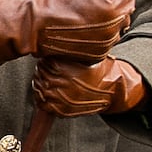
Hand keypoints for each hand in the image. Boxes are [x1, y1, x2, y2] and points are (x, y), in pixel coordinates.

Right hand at [0, 0, 133, 64]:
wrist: (36, 26)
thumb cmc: (55, 0)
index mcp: (112, 6)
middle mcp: (113, 27)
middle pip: (125, 11)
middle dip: (113, 5)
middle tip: (92, 2)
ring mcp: (107, 42)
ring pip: (117, 26)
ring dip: (107, 20)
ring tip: (84, 16)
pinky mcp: (99, 54)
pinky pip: (107, 40)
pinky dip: (99, 34)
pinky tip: (83, 28)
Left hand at [31, 55, 148, 118]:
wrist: (112, 90)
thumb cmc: (101, 71)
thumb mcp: (86, 54)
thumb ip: (68, 51)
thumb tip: (54, 41)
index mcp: (62, 67)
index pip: (43, 62)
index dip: (46, 62)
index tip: (49, 62)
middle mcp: (59, 82)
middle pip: (40, 74)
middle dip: (43, 72)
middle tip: (48, 72)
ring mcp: (59, 97)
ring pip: (39, 88)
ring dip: (41, 84)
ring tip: (48, 81)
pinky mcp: (62, 110)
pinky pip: (43, 104)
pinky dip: (42, 99)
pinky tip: (47, 94)